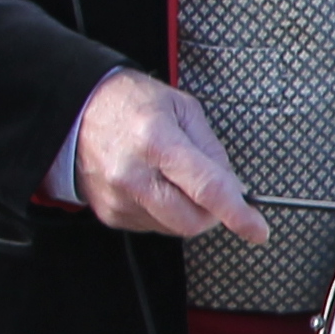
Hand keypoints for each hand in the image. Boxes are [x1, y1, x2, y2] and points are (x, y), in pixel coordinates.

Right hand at [72, 69, 265, 242]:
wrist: (77, 110)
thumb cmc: (131, 104)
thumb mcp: (183, 109)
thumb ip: (213, 151)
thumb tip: (236, 188)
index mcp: (157, 142)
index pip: (207, 189)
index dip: (238, 214)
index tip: (257, 229)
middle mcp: (133, 174)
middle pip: (192, 220)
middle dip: (213, 213)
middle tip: (212, 190)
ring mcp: (118, 197)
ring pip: (174, 227)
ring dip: (187, 211)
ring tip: (173, 177)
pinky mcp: (109, 212)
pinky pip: (153, 226)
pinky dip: (164, 211)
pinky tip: (154, 184)